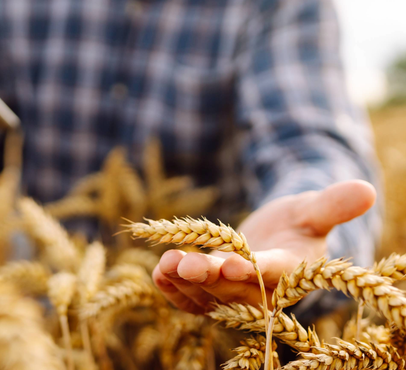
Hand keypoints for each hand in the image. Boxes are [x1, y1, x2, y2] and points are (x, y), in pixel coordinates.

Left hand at [152, 180, 376, 313]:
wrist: (277, 239)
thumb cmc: (299, 223)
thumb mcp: (315, 210)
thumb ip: (333, 204)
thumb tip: (367, 188)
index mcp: (291, 271)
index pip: (273, 274)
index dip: (254, 269)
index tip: (234, 261)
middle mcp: (261, 291)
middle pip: (233, 290)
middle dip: (208, 278)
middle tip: (185, 262)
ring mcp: (233, 295)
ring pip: (207, 298)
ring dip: (184, 283)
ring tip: (166, 262)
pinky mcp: (211, 294)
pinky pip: (190, 300)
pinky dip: (173, 289)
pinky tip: (159, 271)